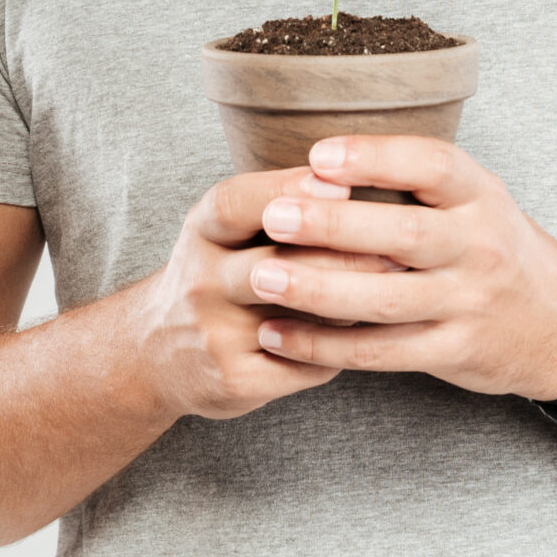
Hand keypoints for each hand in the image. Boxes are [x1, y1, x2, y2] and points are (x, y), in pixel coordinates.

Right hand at [136, 166, 404, 420]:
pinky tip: (366, 336)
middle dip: (343, 252)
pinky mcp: (233, 380)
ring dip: (349, 303)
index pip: (237, 203)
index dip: (289, 190)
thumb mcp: (227, 228)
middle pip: (276, 263)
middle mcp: (201, 281)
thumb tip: (362, 175)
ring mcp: (215, 334)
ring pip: (297, 317)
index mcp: (202, 232)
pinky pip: (303, 365)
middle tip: (399, 246)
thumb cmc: (218, 271)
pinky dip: (337, 350)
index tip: (342, 184)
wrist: (157, 350)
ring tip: (396, 288)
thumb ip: (280, 204)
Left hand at [239, 137, 556, 400]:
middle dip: (332, 225)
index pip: (432, 164)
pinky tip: (279, 334)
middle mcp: (479, 246)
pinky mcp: (455, 350)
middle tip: (272, 215)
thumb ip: (416, 180)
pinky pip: (382, 352)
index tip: (319, 154)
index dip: (375, 157)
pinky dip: (326, 345)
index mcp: (480, 195)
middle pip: (403, 233)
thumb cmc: (492, 247)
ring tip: (261, 277)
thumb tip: (318, 158)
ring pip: (386, 299)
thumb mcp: (476, 199)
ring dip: (318, 290)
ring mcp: (469, 302)